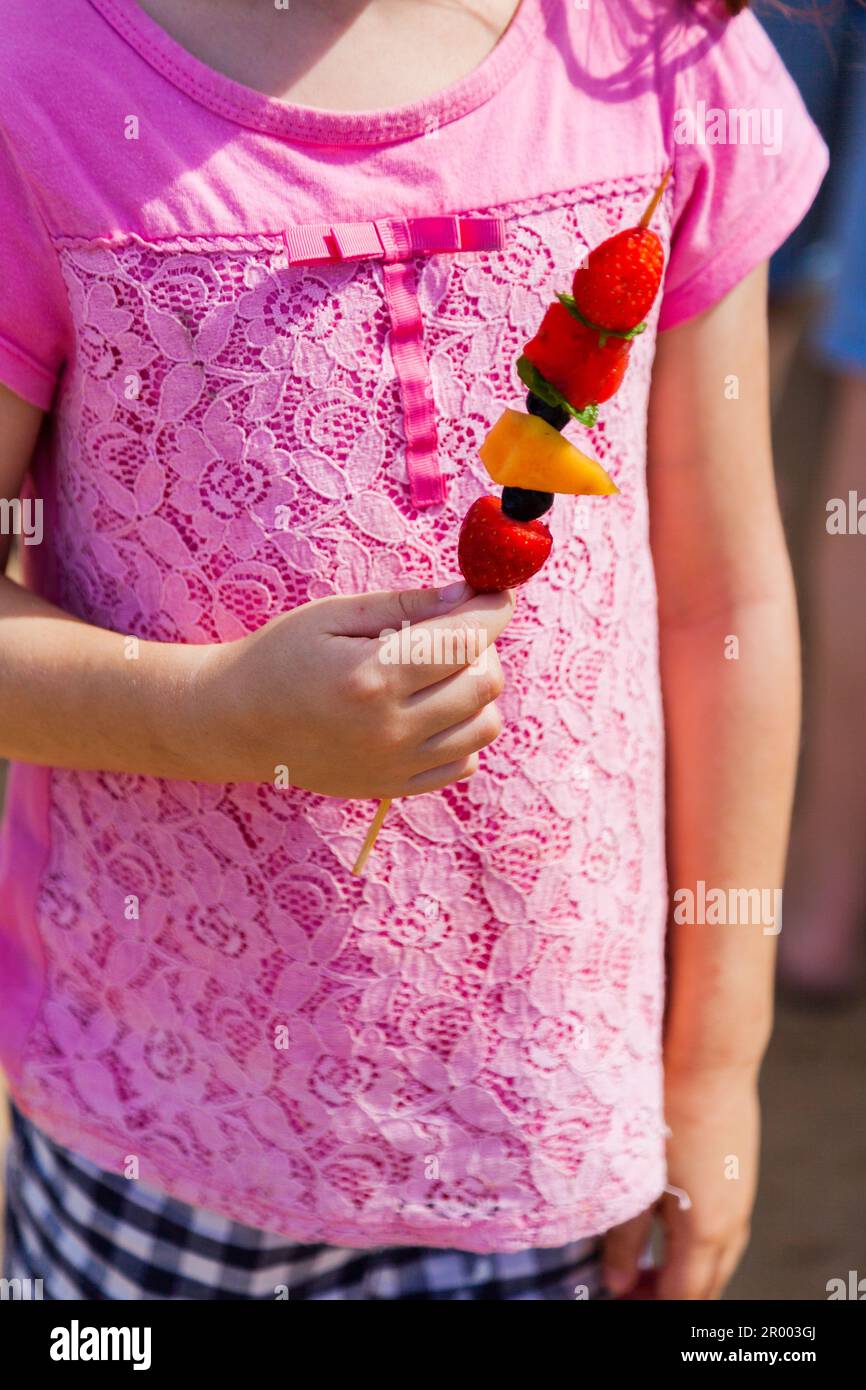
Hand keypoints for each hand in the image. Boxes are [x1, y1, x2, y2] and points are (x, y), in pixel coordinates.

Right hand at [194, 581, 513, 795]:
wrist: (234, 724)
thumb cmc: (280, 657)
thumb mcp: (333, 614)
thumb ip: (404, 605)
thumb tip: (468, 595)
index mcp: (372, 676)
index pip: (466, 641)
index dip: (492, 610)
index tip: (495, 594)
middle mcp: (390, 727)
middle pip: (485, 683)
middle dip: (483, 647)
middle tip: (455, 632)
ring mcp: (394, 764)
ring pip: (484, 726)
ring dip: (478, 692)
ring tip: (441, 674)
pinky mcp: (393, 788)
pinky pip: (463, 762)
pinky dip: (463, 732)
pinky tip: (430, 711)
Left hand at [602, 1063, 759, 1299]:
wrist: (712, 1053)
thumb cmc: (668, 1108)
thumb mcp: (636, 1177)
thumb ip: (625, 1236)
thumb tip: (617, 1282)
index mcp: (707, 1231)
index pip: (683, 1297)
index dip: (649, 1305)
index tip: (617, 1298)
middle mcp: (733, 1220)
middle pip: (707, 1284)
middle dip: (669, 1294)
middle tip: (628, 1287)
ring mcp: (742, 1195)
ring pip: (720, 1255)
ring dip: (687, 1268)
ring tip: (646, 1261)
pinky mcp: (740, 1171)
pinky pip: (726, 1226)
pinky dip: (699, 1241)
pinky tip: (671, 1219)